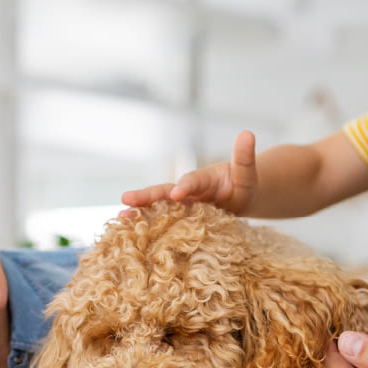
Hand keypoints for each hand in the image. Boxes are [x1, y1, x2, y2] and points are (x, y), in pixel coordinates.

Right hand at [121, 130, 257, 214]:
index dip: (185, 186)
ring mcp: (182, 205)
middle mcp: (188, 190)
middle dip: (147, 196)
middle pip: (165, 192)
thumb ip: (244, 157)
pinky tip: (128, 234)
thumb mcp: (247, 172)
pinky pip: (162, 222)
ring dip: (140, 213)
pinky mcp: (180, 219)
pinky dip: (146, 227)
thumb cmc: (243, 183)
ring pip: (158, 208)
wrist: (239, 195)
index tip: (177, 193)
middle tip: (126, 199)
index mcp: (204, 179)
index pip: (193, 181)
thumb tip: (247, 133)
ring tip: (120, 218)